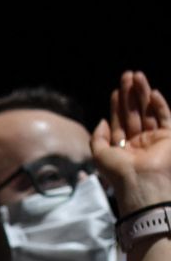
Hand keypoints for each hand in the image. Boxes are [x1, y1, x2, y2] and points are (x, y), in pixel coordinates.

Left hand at [91, 71, 170, 212]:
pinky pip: (164, 118)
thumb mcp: (99, 155)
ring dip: (142, 94)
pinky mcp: (167, 138)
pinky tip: (152, 92)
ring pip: (148, 112)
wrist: (142, 184)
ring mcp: (153, 141)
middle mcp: (138, 145)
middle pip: (134, 114)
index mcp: (122, 150)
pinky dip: (159, 105)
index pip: (120, 123)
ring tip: (137, 76)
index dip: (117, 107)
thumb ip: (97, 138)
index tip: (116, 92)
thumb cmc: (119, 173)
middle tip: (127, 76)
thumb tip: (102, 121)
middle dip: (130, 95)